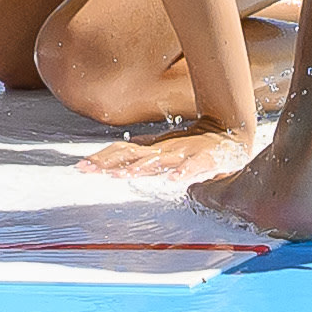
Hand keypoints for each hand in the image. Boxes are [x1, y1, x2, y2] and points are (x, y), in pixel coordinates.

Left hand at [80, 122, 252, 177]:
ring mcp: (183, 153)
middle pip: (132, 155)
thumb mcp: (164, 147)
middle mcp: (164, 149)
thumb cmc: (194, 143)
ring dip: (141, 167)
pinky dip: (185, 172)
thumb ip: (142, 152)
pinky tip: (175, 180)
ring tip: (123, 175)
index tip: (81, 166)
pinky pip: (194, 167)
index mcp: (153, 148)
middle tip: (89, 169)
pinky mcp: (205, 159)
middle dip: (110, 163)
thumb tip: (116, 154)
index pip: (122, 151)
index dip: (102, 158)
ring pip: (159, 160)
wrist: (230, 131)